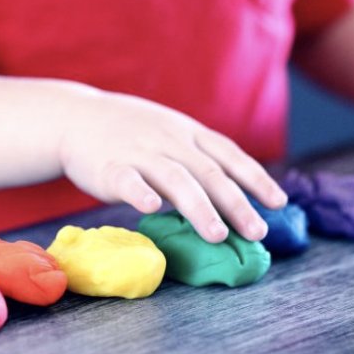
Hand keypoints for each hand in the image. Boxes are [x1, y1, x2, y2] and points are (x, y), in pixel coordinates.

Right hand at [59, 90, 286, 242]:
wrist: (74, 117)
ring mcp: (140, 152)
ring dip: (199, 208)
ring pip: (176, 179)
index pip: (229, 155)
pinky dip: (141, 193)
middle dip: (237, 203)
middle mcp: (169, 140)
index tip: (279, 202)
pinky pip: (127, 179)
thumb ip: (197, 158)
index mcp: (187, 133)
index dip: (256, 178)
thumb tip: (235, 194)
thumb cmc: (130, 132)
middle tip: (257, 232)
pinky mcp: (109, 167)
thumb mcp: (170, 133)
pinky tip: (153, 208)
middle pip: (209, 172)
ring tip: (218, 235)